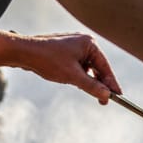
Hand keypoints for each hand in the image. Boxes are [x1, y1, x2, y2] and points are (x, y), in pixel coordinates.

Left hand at [0, 30, 120, 102]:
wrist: (23, 52)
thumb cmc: (48, 60)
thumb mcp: (72, 76)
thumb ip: (91, 86)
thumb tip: (107, 95)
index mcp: (89, 43)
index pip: (105, 66)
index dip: (111, 83)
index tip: (118, 96)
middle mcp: (83, 42)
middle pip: (97, 67)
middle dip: (99, 83)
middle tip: (104, 100)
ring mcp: (74, 46)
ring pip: (87, 68)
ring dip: (87, 80)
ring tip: (89, 93)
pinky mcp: (65, 52)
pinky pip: (77, 66)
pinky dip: (78, 76)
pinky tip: (73, 83)